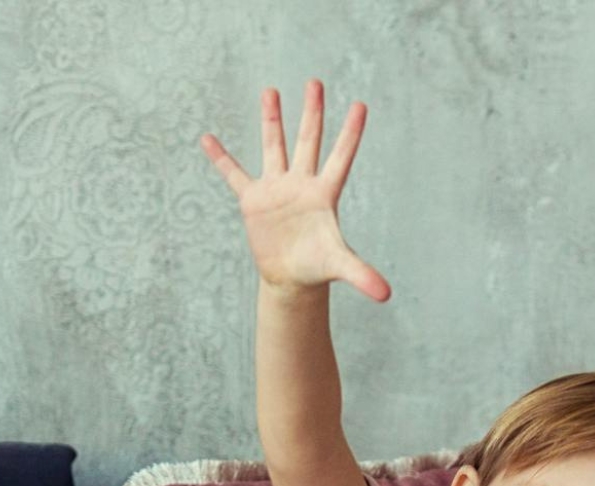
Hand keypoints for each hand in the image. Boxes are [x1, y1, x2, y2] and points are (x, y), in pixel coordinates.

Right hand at [202, 80, 390, 301]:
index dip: (351, 133)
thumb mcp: (339, 267)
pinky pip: (234, 174)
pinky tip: (208, 139)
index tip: (361, 105)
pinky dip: (221, 159)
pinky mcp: (253, 200)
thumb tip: (386, 294)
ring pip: (275, 147)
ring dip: (272, 120)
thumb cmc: (317, 267)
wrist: (291, 276)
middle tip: (315, 83)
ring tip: (270, 91)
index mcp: (325, 194)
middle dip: (312, 112)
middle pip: (309, 141)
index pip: (341, 157)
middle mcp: (301, 183)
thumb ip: (362, 275)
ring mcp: (276, 188)